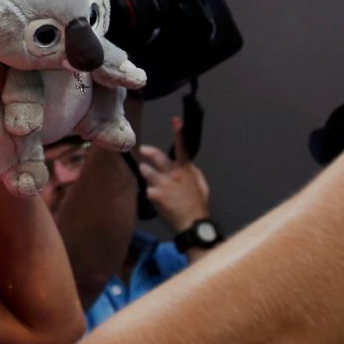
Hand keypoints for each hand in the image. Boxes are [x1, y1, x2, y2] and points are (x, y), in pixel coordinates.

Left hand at [134, 117, 212, 232]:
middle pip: (156, 155)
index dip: (179, 132)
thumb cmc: (197, 204)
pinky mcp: (155, 194)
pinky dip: (149, 194)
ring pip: (146, 171)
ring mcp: (163, 183)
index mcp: (186, 169)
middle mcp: (173, 173)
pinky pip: (147, 190)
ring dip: (145, 173)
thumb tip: (186, 165)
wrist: (192, 223)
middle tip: (142, 150)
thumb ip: (192, 172)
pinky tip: (156, 199)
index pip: (182, 147)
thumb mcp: (201, 185)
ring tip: (149, 179)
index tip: (176, 120)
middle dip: (147, 151)